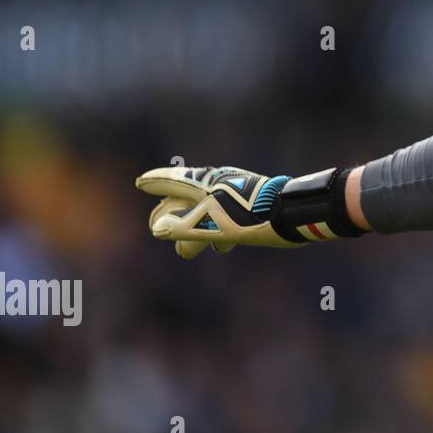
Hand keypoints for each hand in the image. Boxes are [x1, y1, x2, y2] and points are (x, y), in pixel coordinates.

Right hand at [136, 166, 298, 258]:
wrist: (292, 214)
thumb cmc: (250, 217)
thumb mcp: (212, 225)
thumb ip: (183, 226)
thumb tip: (158, 229)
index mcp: (206, 183)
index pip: (174, 181)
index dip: (157, 183)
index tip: (141, 182)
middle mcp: (219, 185)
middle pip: (187, 197)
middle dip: (172, 213)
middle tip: (157, 222)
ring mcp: (237, 194)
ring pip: (207, 211)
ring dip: (195, 230)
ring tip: (187, 251)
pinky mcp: (252, 207)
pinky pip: (226, 218)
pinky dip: (217, 232)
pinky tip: (222, 246)